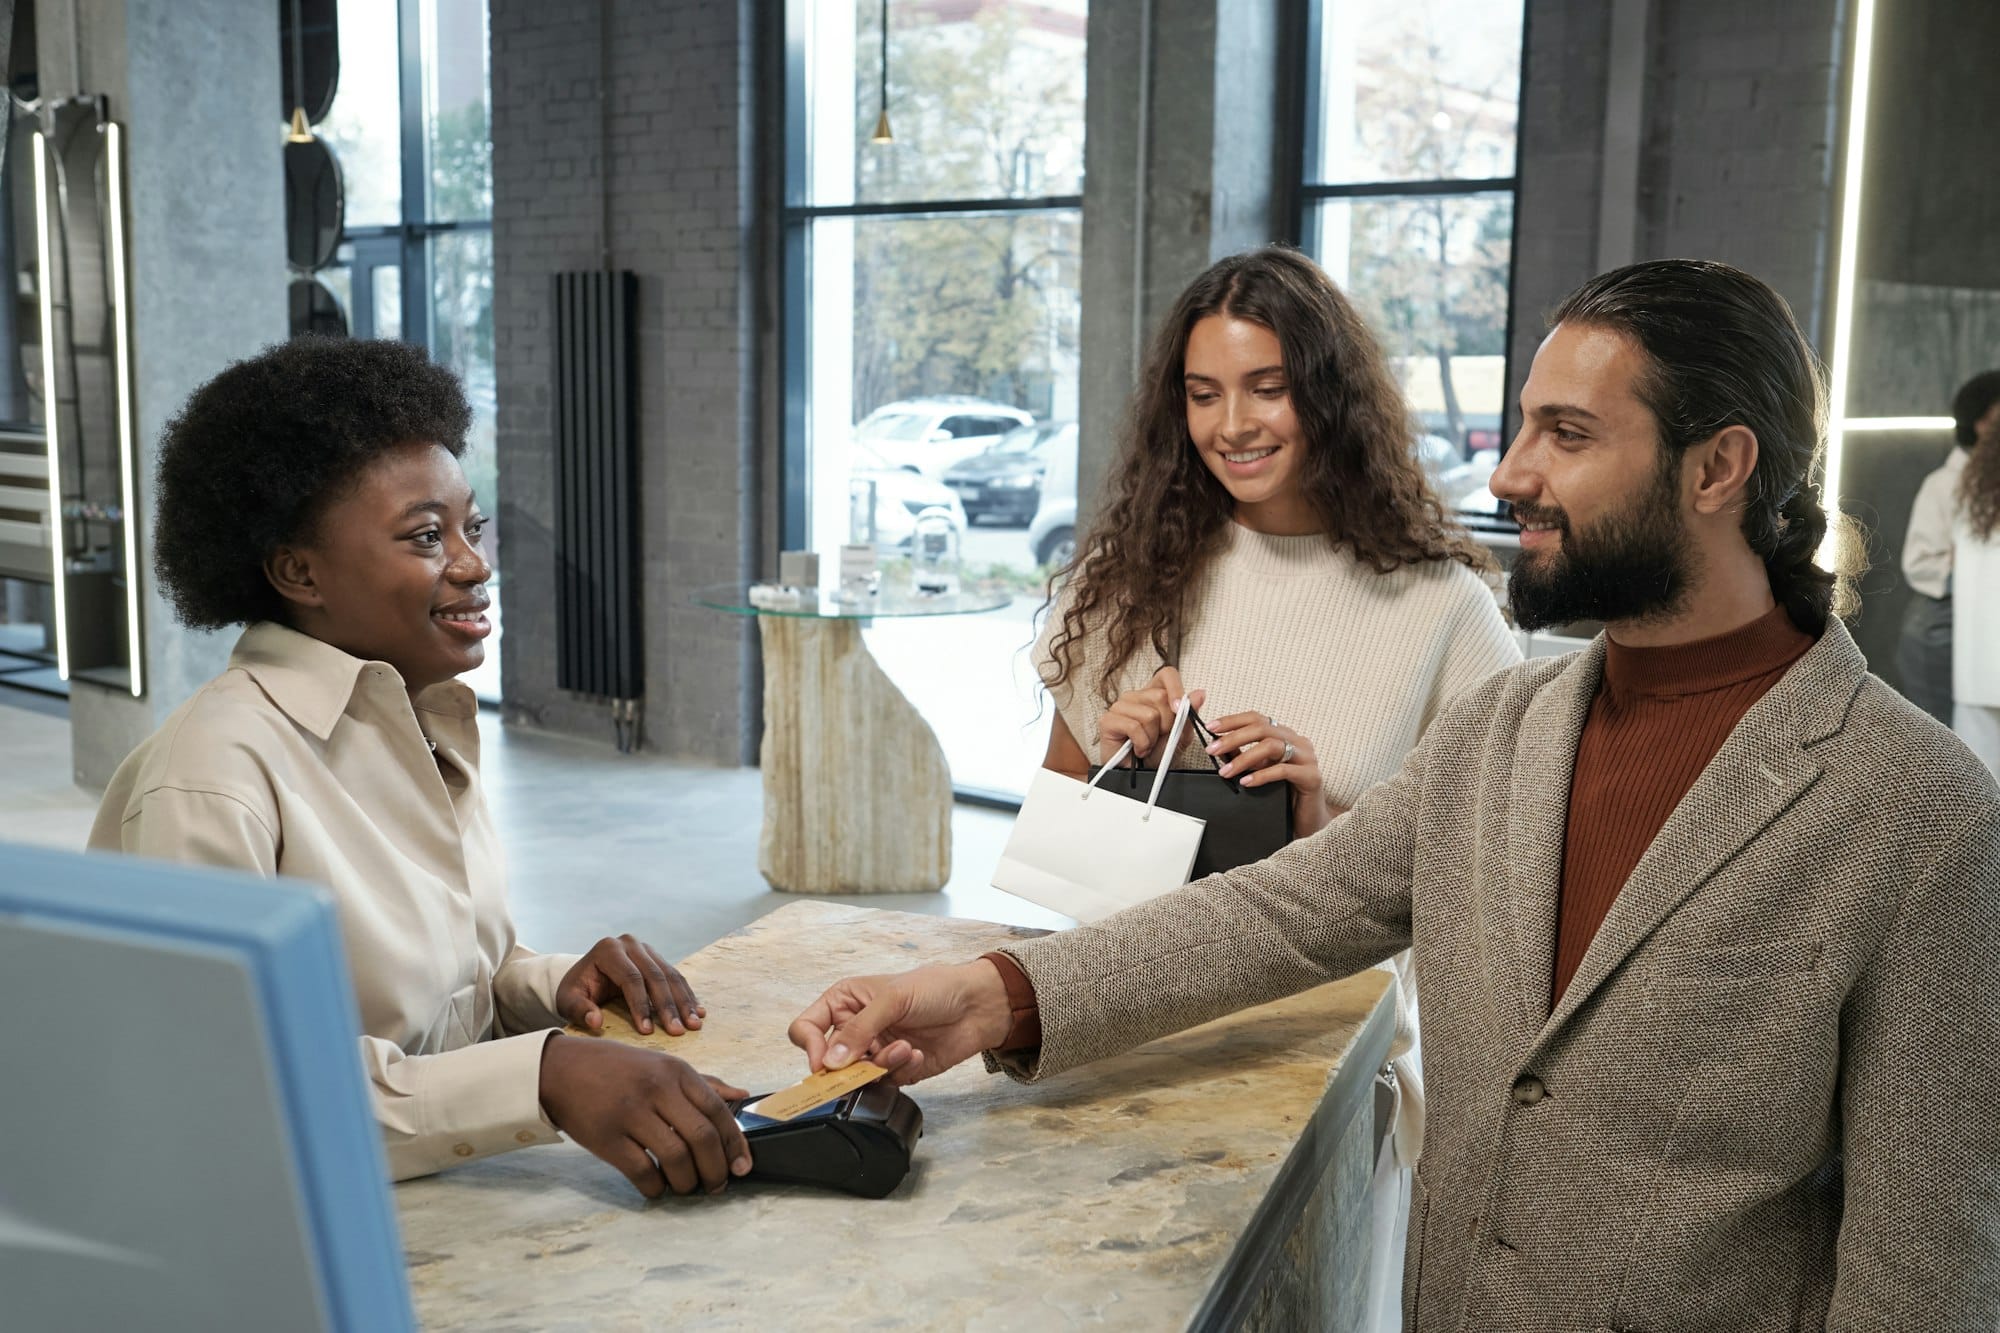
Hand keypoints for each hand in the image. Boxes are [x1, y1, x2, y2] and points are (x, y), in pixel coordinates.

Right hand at [538, 1034, 749, 1197]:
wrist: (560, 1069)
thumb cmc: (617, 1068)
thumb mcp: (662, 1064)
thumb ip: (702, 1082)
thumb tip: (742, 1095)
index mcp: (676, 1071)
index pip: (718, 1111)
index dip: (735, 1144)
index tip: (742, 1166)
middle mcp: (657, 1089)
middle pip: (702, 1137)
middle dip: (716, 1169)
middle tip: (717, 1185)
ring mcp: (630, 1113)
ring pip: (676, 1158)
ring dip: (688, 1182)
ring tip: (687, 1187)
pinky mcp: (606, 1138)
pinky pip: (642, 1172)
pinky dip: (656, 1187)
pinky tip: (657, 1187)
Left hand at [557, 935, 704, 1035]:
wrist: (584, 976)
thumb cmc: (576, 990)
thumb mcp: (567, 1000)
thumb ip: (579, 1010)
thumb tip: (595, 1022)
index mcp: (608, 950)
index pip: (630, 978)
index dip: (640, 1005)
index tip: (647, 1031)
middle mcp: (630, 944)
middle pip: (655, 976)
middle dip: (668, 1006)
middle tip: (678, 1031)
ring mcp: (646, 949)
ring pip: (670, 975)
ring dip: (684, 1002)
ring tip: (694, 1024)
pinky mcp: (657, 958)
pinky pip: (676, 976)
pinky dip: (687, 995)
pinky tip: (698, 1012)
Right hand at [787, 960, 1013, 1086]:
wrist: (977, 1005)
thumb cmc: (936, 988)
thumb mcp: (893, 999)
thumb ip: (859, 1029)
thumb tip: (830, 1061)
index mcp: (845, 1001)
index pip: (807, 1028)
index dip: (811, 1048)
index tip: (825, 1063)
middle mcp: (856, 1028)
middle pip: (830, 1061)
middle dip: (852, 1065)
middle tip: (871, 1063)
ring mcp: (875, 1050)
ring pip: (858, 1076)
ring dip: (882, 1066)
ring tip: (906, 1049)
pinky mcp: (896, 1069)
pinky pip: (885, 1083)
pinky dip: (901, 1071)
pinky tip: (918, 1054)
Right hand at [1098, 666, 1205, 763]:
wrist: (1142, 776)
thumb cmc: (1157, 755)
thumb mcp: (1181, 736)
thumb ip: (1189, 715)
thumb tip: (1200, 693)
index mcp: (1153, 694)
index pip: (1167, 674)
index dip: (1176, 688)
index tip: (1180, 708)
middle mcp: (1135, 696)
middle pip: (1160, 697)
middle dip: (1167, 724)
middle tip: (1158, 737)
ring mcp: (1120, 706)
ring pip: (1149, 714)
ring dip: (1153, 737)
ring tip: (1147, 744)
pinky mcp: (1108, 720)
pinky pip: (1134, 727)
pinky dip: (1142, 743)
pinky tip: (1138, 748)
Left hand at [1205, 710, 1330, 835]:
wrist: (1308, 820)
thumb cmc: (1284, 795)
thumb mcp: (1259, 771)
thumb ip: (1244, 757)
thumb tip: (1219, 748)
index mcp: (1285, 736)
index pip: (1257, 719)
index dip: (1233, 720)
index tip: (1211, 726)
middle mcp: (1297, 742)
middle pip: (1262, 728)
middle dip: (1233, 737)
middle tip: (1212, 749)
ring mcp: (1307, 757)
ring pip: (1271, 746)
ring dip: (1243, 758)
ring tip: (1225, 771)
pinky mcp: (1312, 776)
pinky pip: (1283, 770)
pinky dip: (1261, 775)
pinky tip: (1245, 782)